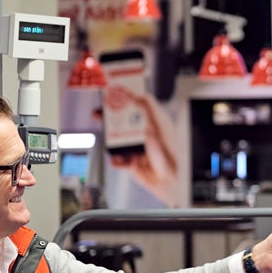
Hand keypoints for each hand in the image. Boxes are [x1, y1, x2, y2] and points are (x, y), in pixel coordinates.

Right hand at [106, 85, 178, 199]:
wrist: (172, 182)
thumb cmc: (173, 155)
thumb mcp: (161, 127)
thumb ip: (151, 111)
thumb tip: (142, 95)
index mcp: (153, 122)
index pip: (137, 105)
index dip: (124, 97)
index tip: (112, 90)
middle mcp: (144, 133)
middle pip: (122, 121)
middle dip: (109, 117)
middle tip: (98, 113)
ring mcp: (137, 148)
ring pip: (117, 140)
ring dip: (109, 140)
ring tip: (106, 141)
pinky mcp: (132, 163)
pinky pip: (118, 159)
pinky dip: (115, 160)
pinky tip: (116, 160)